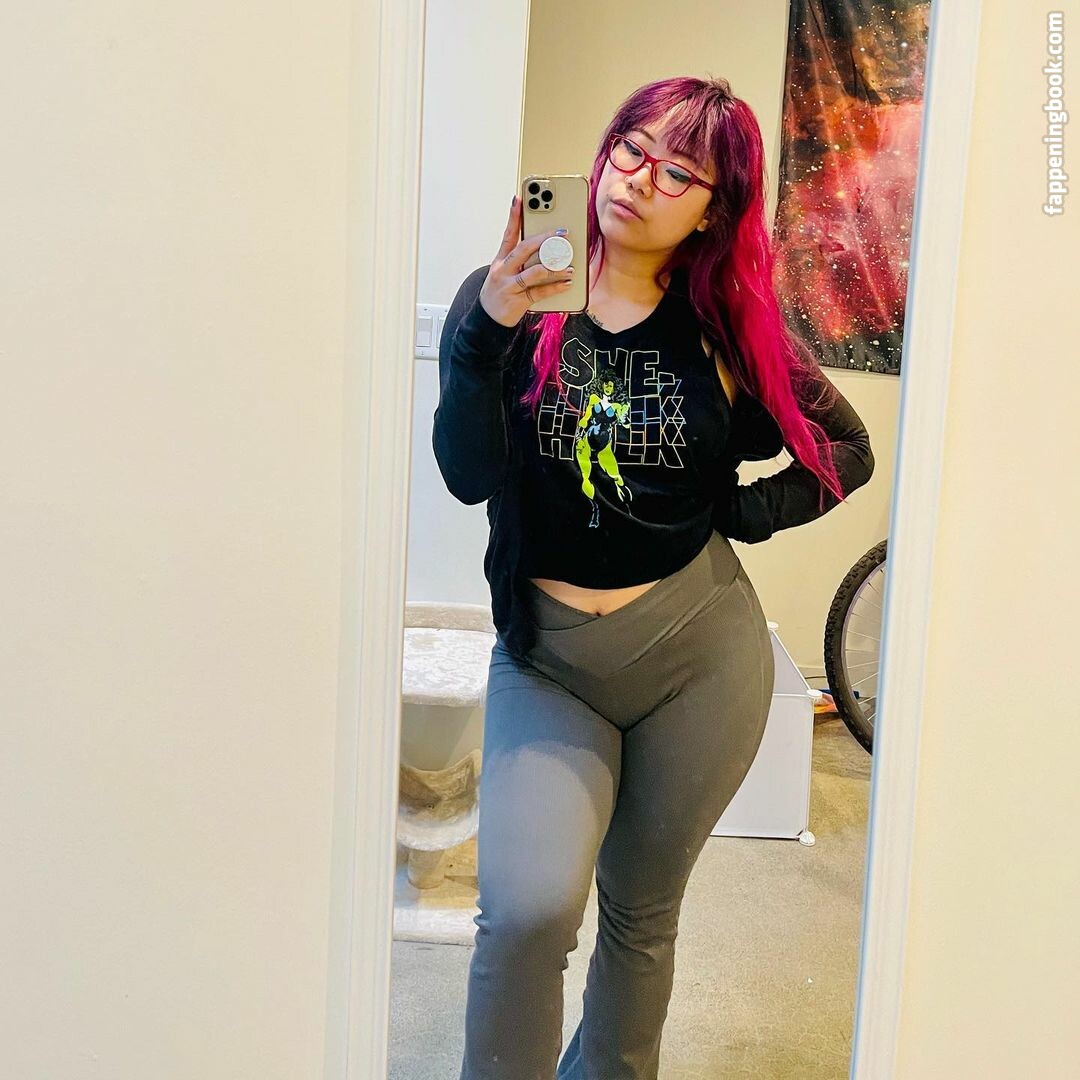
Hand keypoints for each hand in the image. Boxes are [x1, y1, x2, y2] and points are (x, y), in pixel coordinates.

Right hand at [478, 197, 576, 326]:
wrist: (487, 320)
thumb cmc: (500, 292)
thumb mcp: (504, 272)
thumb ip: (520, 259)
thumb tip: (546, 246)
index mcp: (500, 260)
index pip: (508, 234)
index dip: (513, 216)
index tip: (519, 199)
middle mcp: (503, 271)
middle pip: (523, 249)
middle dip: (544, 239)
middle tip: (561, 232)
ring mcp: (510, 286)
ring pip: (534, 272)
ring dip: (554, 267)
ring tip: (570, 265)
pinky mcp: (518, 302)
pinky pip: (540, 293)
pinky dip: (555, 288)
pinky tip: (567, 283)